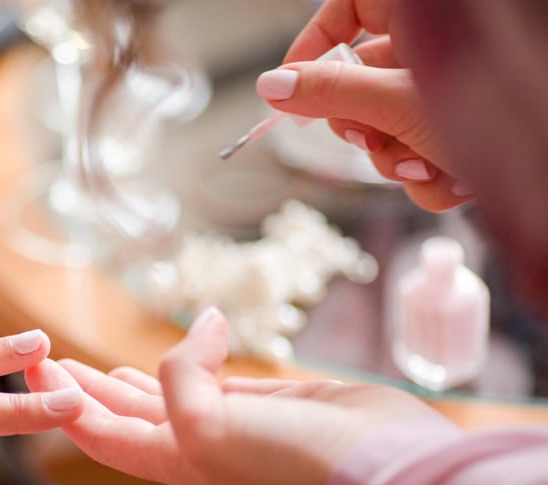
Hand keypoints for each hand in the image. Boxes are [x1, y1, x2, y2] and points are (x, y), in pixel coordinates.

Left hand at [24, 308, 440, 484]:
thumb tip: (206, 326)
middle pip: (117, 415)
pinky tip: (188, 339)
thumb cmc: (289, 460)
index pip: (94, 429)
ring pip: (161, 396)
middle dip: (79, 390)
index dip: (58, 400)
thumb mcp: (209, 424)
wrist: (380, 468)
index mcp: (167, 458)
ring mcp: (227, 423)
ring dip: (122, 381)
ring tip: (91, 362)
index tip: (30, 365)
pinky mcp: (263, 402)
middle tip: (46, 358)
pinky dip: (193, 356)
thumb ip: (181, 376)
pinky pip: (211, 376)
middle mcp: (191, 444)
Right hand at [256, 0, 466, 211]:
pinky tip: (459, 174)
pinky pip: (418, 155)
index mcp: (420, 22)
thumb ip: (331, 93)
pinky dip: (432, 176)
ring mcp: (445, 96)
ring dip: (399, 160)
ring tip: (434, 160)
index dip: (312, 50)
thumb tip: (271, 86)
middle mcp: (431, 55)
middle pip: (359, 86)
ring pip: (386, 131)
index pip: (345, 14)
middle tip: (378, 136)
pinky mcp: (460, 133)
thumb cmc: (506, 109)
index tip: (289, 90)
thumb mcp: (400, 101)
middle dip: (366, 127)